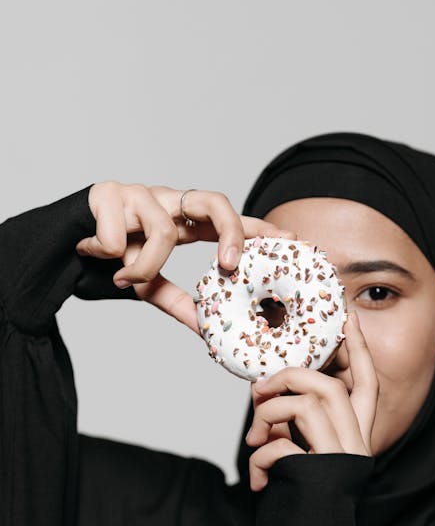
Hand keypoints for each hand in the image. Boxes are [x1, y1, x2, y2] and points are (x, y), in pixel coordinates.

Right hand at [75, 182, 295, 334]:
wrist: (53, 251)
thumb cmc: (105, 264)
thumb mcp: (147, 286)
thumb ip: (178, 302)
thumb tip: (207, 332)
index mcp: (182, 220)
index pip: (231, 219)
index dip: (260, 228)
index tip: (291, 243)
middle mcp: (166, 200)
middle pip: (214, 200)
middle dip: (231, 232)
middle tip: (231, 267)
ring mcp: (139, 193)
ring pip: (164, 230)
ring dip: (145, 264)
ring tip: (124, 274)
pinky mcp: (107, 193)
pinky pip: (122, 235)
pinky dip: (109, 253)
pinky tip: (93, 252)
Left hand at [245, 313, 378, 491]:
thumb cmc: (299, 512)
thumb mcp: (300, 460)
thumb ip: (296, 429)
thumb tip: (267, 397)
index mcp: (357, 442)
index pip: (366, 385)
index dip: (358, 350)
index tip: (347, 317)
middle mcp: (356, 449)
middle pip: (330, 386)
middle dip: (287, 378)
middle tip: (257, 394)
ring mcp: (340, 463)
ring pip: (309, 403)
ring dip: (268, 413)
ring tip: (254, 439)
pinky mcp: (319, 479)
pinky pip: (281, 446)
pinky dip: (258, 459)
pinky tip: (257, 482)